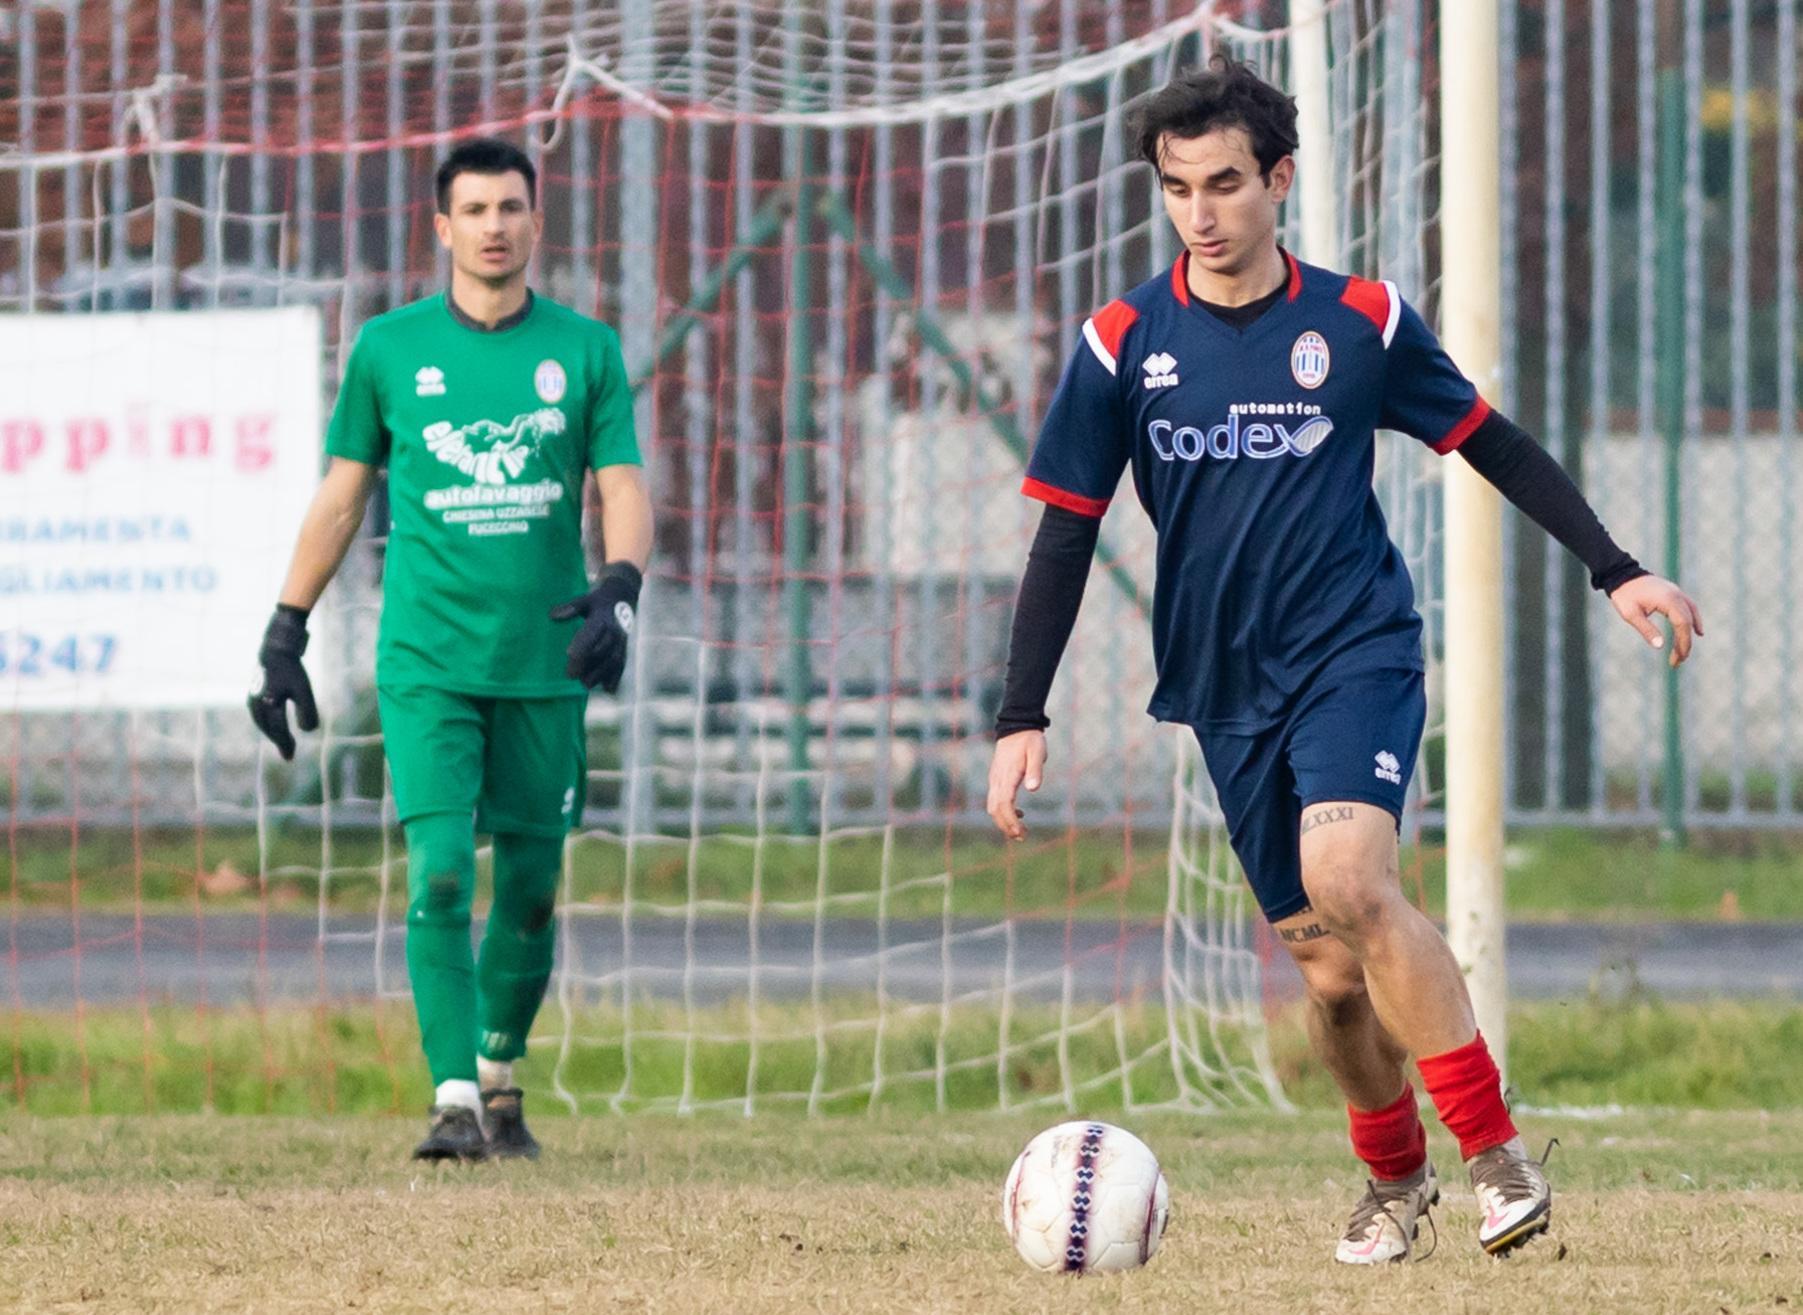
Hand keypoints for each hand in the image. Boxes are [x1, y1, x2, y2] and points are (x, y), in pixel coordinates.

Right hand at [247, 605, 317, 759]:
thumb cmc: (291, 670)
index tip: (291, 756)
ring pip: (262, 722)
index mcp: (268, 705)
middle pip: (269, 728)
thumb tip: (308, 732)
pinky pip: (259, 714)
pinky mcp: (252, 692)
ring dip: (272, 733)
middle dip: (279, 741)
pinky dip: (266, 723)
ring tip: (282, 741)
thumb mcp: (303, 690)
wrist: (276, 648)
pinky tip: (273, 725)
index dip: (285, 744)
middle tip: (288, 754)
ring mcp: (252, 698)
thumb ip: (306, 711)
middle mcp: (257, 704)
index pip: (278, 730)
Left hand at [550, 562, 641, 692]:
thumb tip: (552, 616)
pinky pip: (622, 664)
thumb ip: (570, 608)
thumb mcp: (585, 600)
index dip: (581, 643)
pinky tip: (608, 688)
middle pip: (601, 649)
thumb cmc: (598, 602)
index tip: (569, 655)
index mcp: (602, 618)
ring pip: (612, 660)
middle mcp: (614, 631)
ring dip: (600, 673)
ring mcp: (621, 642)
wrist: (624, 598)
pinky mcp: (625, 649)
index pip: (591, 632)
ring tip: (586, 685)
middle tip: (571, 675)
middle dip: (587, 663)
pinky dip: (616, 677)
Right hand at [987, 729, 1046, 840]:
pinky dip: (1003, 812)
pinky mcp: (996, 779)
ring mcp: (995, 779)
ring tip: (1020, 832)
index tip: (1022, 832)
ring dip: (1004, 822)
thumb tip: (1033, 789)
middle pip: (995, 810)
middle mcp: (997, 780)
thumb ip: (1035, 770)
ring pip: (992, 807)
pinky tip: (1019, 813)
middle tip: (1023, 837)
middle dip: (1006, 826)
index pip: (1004, 804)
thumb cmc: (1030, 739)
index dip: (1011, 821)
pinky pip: (995, 800)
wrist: (1016, 726)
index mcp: (1007, 775)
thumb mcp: (1037, 751)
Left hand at [1609, 574, 1703, 667]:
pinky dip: (1694, 620)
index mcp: (1669, 600)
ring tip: (1684, 652)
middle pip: (1688, 622)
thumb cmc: (1624, 595)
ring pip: (1691, 616)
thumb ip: (1646, 629)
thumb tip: (1660, 646)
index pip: (1683, 625)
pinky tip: (1696, 631)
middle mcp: (1677, 595)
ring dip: (1689, 634)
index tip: (1678, 658)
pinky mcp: (1674, 593)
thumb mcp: (1631, 614)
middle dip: (1685, 643)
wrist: (1621, 574)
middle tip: (1678, 661)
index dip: (1683, 643)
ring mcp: (1677, 593)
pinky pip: (1689, 608)